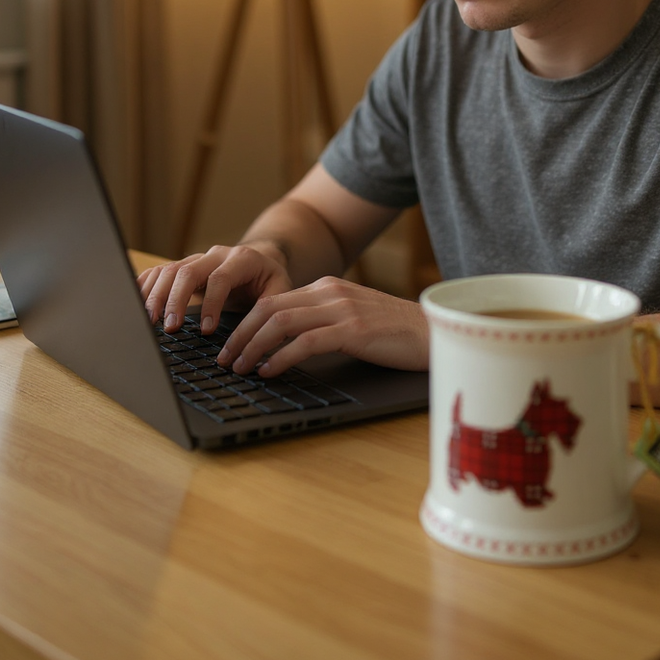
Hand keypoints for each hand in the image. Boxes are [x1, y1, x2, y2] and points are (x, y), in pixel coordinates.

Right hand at [137, 242, 292, 332]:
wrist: (261, 260)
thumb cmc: (270, 281)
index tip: (206, 330)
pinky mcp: (183, 266)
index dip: (211, 303)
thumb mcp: (280, 291)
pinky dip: (145, 285)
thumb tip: (256, 337)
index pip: (220, 278)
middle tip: (170, 328)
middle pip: (188, 271)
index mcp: (242, 259)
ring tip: (149, 321)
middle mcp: (216, 255)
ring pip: (169, 270)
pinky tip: (135, 302)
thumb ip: (270, 308)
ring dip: (156, 295)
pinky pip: (159, 271)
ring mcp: (197, 259)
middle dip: (176, 300)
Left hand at [215, 276, 429, 375]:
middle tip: (225, 358)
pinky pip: (305, 342)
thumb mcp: (353, 317)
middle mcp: (331, 292)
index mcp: (327, 288)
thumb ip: (324, 320)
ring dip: (253, 346)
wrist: (435, 331)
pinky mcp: (353, 329)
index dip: (245, 323)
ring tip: (240, 367)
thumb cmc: (395, 332)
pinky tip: (269, 371)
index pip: (273, 300)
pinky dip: (281, 357)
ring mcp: (342, 309)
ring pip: (281, 322)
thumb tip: (287, 342)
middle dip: (240, 334)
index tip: (230, 344)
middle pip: (269, 308)